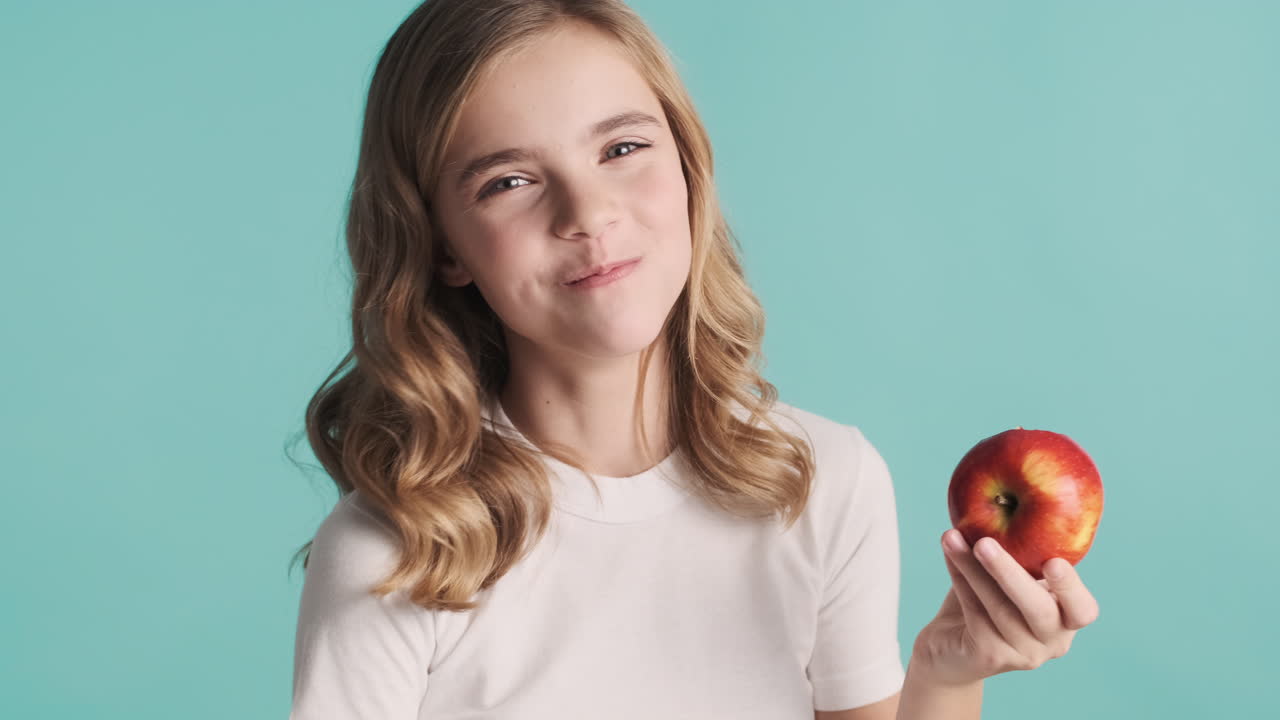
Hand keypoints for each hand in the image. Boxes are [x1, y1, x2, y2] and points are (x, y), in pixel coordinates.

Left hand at [910, 529, 1099, 687]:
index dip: (1071, 588)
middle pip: (1039, 611)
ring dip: (972, 568)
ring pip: (998, 608)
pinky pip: (974, 614)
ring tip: (952, 537)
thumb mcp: (1009, 575)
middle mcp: (1053, 642)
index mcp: (1067, 618)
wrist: (951, 648)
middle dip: (1010, 573)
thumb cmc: (986, 600)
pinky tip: (949, 555)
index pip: (1083, 610)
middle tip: (985, 543)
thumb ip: (1020, 551)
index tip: (1053, 562)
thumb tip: (1004, 497)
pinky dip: (960, 579)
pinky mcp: (990, 657)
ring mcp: (1022, 655)